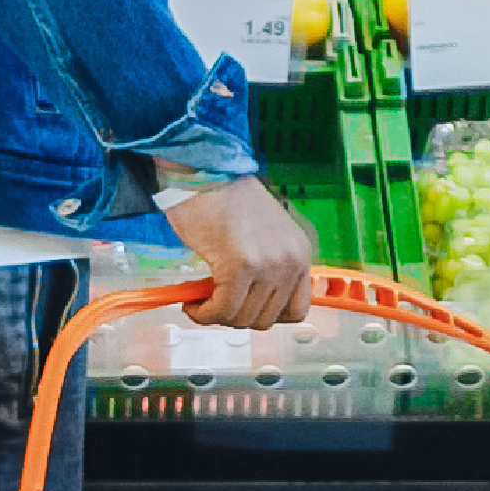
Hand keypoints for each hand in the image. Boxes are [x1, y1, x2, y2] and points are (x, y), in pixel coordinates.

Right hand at [165, 177, 317, 333]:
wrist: (205, 170)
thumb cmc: (223, 196)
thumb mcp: (260, 236)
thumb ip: (264, 268)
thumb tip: (246, 305)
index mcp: (298, 253)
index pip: (296, 310)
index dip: (265, 316)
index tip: (243, 310)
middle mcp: (289, 261)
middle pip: (266, 319)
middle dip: (235, 318)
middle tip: (213, 304)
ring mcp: (267, 265)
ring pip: (243, 318)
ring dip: (216, 316)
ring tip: (200, 301)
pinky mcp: (240, 266)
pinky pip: (222, 310)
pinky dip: (204, 314)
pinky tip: (191, 304)